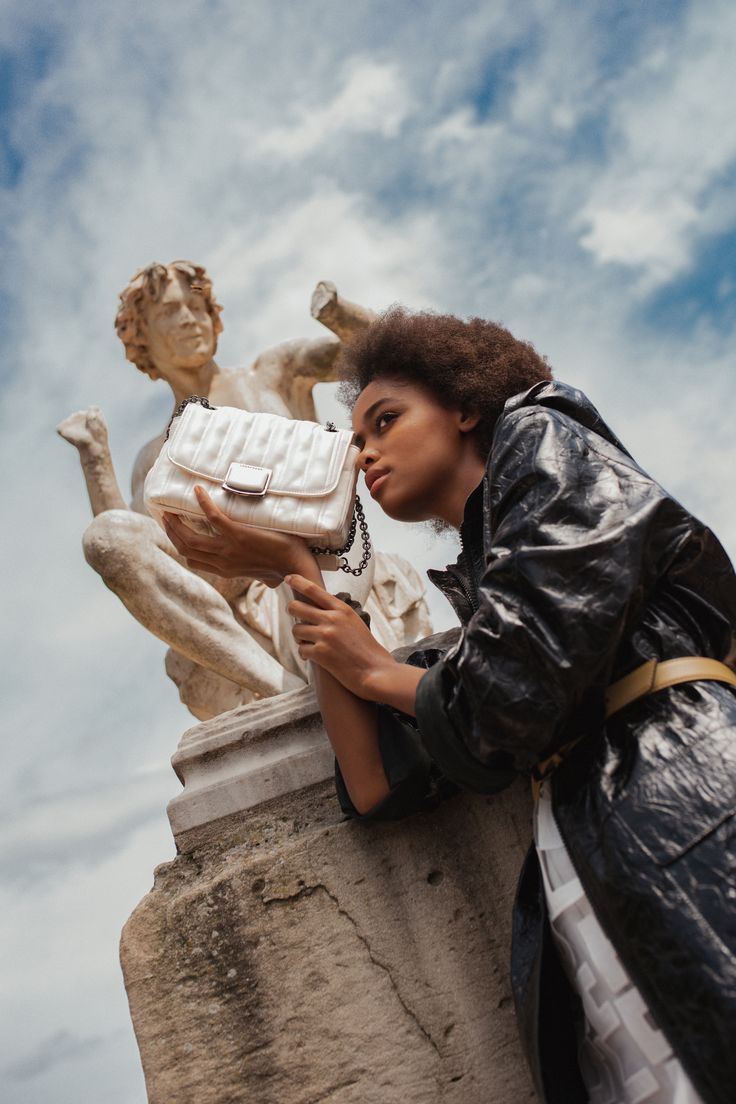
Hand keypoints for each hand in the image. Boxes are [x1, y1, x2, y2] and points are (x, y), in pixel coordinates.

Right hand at [163, 485, 315, 585]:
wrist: (297, 566)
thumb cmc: (287, 569)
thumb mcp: (267, 578)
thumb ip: (262, 578)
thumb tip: (268, 581)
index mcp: (226, 571)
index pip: (192, 560)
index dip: (179, 544)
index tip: (173, 530)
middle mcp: (222, 562)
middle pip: (186, 548)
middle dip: (172, 531)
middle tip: (166, 515)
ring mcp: (228, 550)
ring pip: (191, 538)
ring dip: (178, 522)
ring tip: (172, 508)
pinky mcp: (238, 535)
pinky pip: (213, 518)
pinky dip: (203, 503)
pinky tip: (198, 490)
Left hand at [286, 573, 398, 698]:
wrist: (376, 672)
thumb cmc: (367, 650)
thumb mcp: (355, 623)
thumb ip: (338, 615)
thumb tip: (317, 612)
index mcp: (342, 609)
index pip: (314, 590)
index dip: (298, 582)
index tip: (288, 578)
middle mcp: (332, 619)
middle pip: (296, 607)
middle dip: (292, 612)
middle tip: (297, 618)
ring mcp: (325, 635)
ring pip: (296, 630)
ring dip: (300, 637)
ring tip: (310, 643)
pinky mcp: (320, 653)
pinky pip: (301, 649)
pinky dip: (305, 654)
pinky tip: (313, 657)